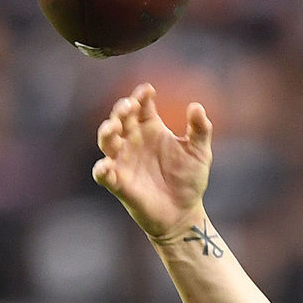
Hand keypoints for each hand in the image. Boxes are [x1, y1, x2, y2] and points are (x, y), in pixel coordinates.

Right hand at [94, 83, 212, 241]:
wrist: (184, 212)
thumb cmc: (189, 179)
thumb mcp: (199, 152)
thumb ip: (200, 130)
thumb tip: (196, 106)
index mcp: (151, 129)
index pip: (142, 106)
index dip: (141, 96)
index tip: (148, 90)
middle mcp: (133, 141)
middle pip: (120, 119)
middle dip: (121, 110)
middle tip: (129, 106)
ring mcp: (124, 161)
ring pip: (107, 141)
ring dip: (107, 132)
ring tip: (113, 127)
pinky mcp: (119, 183)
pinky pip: (104, 175)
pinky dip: (102, 170)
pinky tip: (106, 166)